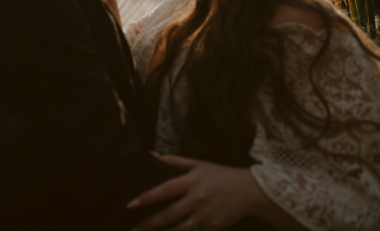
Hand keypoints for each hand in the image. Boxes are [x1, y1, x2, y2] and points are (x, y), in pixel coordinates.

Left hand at [127, 154, 255, 230]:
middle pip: (168, 214)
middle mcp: (197, 198)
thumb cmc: (221, 175)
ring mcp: (205, 215)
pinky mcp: (213, 227)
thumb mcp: (199, 164)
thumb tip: (153, 155)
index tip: (130, 205)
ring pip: (179, 230)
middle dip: (148, 224)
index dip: (146, 198)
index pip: (164, 190)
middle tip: (132, 230)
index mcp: (192, 181)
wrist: (249, 190)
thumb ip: (175, 161)